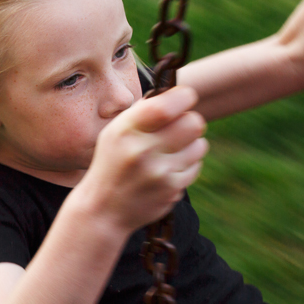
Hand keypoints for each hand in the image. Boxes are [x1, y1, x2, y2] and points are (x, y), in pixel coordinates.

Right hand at [78, 86, 208, 232]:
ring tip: (170, 152)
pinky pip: (195, 166)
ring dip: (190, 145)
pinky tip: (167, 170)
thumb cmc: (112, 163)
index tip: (185, 98)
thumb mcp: (114, 133)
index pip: (167, 106)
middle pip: (193, 123)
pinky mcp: (172, 189)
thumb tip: (176, 95)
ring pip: (199, 145)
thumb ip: (142, 112)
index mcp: (126, 130)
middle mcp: (142, 150)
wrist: (103, 209)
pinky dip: (186, 165)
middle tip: (179, 128)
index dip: (184, 97)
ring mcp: (159, 172)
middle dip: (190, 121)